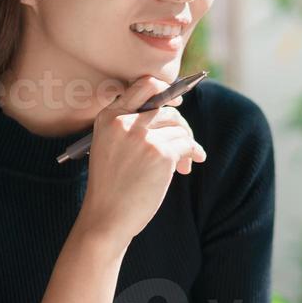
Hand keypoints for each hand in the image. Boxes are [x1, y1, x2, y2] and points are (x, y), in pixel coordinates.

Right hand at [76, 76, 205, 242]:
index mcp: (109, 117)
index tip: (176, 101)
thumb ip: (132, 126)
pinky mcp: (160, 154)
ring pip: (179, 127)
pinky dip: (194, 153)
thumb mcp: (109, 146)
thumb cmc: (111, 186)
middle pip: (166, 106)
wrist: (107, 217)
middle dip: (180, 124)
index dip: (165, 89)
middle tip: (184, 142)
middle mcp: (124, 122)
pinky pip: (188, 144)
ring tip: (184, 162)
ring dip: (186, 143)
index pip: (143, 85)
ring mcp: (142, 137)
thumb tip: (174, 110)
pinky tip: (194, 162)